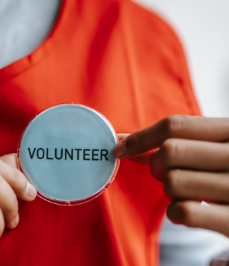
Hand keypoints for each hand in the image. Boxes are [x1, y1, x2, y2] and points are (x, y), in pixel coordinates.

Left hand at [114, 116, 228, 236]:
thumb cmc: (226, 169)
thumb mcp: (212, 147)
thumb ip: (176, 140)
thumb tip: (123, 142)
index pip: (174, 125)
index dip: (141, 137)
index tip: (120, 147)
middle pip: (170, 151)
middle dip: (156, 164)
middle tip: (165, 173)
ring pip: (173, 181)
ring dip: (169, 189)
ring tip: (185, 191)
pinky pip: (183, 211)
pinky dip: (175, 212)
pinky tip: (186, 210)